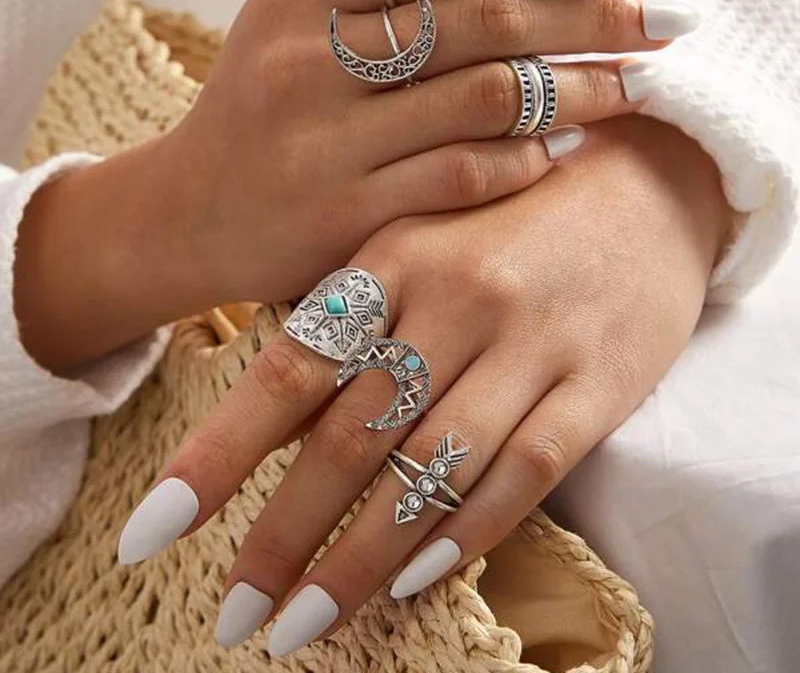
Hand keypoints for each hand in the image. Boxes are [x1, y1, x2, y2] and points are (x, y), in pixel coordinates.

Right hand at [14, 0, 692, 370]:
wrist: (188, 214)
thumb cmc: (266, 112)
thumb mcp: (307, 20)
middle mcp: (308, 57)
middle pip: (484, 18)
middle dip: (591, 14)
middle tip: (663, 22)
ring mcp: (323, 140)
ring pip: (483, 97)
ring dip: (575, 89)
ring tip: (631, 85)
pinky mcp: (342, 215)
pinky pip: (461, 177)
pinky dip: (523, 159)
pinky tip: (559, 150)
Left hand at [117, 114, 730, 653]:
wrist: (639, 185)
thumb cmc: (507, 217)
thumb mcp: (418, 239)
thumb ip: (351, 318)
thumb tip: (269, 418)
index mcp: (395, 257)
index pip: (289, 370)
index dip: (217, 456)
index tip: (155, 530)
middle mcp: (457, 300)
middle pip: (351, 437)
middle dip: (282, 535)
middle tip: (236, 612)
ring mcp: (532, 343)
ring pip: (432, 469)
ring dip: (362, 558)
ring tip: (306, 620)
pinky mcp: (598, 382)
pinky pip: (526, 471)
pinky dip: (466, 533)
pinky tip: (416, 579)